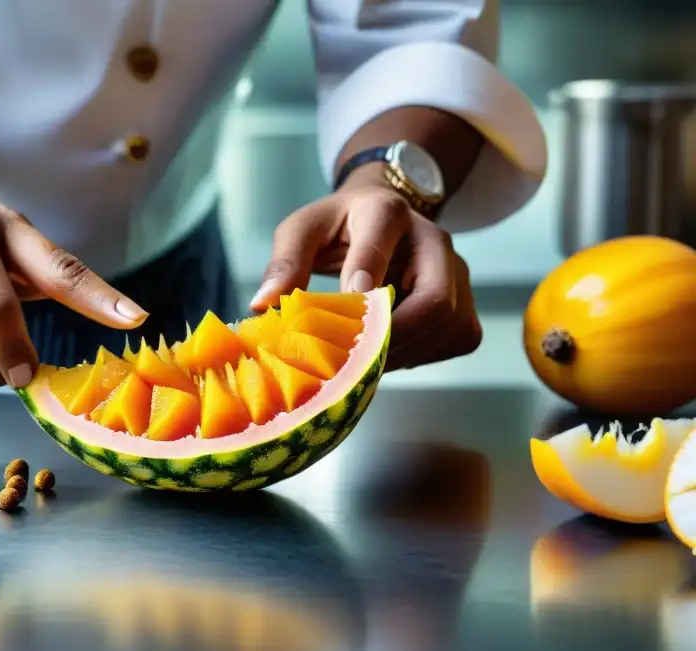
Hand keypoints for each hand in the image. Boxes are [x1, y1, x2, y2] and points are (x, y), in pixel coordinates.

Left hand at [251, 168, 481, 370]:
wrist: (383, 219)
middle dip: (392, 337)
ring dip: (403, 352)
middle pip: (434, 300)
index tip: (348, 304)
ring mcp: (457, 272)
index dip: (367, 272)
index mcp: (385, 212)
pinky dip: (422, 355)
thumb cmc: (337, 228)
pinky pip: (456, 339)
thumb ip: (284, 262)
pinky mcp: (467, 303)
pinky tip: (389, 352)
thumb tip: (262, 306)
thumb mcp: (303, 230)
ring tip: (361, 359)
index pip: (382, 238)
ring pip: (448, 326)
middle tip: (352, 359)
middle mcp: (433, 240)